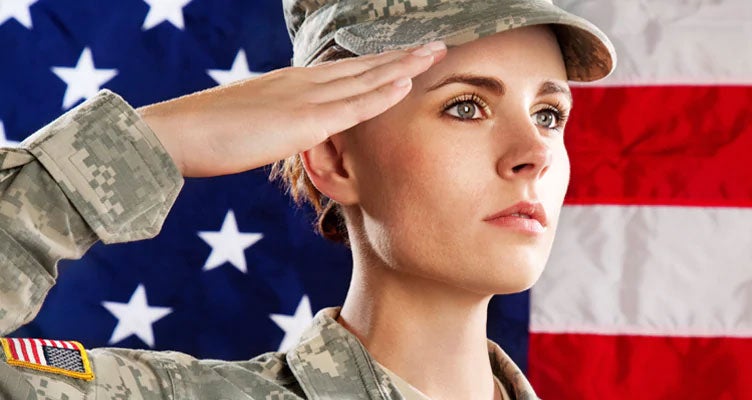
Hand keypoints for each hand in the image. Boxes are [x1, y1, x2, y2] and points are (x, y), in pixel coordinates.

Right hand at [137, 42, 446, 177]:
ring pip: (365, 77)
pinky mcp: (302, 119)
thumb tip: (285, 133)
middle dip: (401, 56)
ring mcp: (304, 97)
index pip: (345, 71)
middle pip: (362, 66)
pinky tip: (408, 82)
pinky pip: (352, 105)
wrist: (172, 135)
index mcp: (290, 84)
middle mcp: (302, 83)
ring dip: (404, 65)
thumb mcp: (248, 126)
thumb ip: (274, 125)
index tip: (404, 57)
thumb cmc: (202, 136)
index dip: (378, 64)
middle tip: (435, 46)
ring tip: (436, 53)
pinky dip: (383, 92)